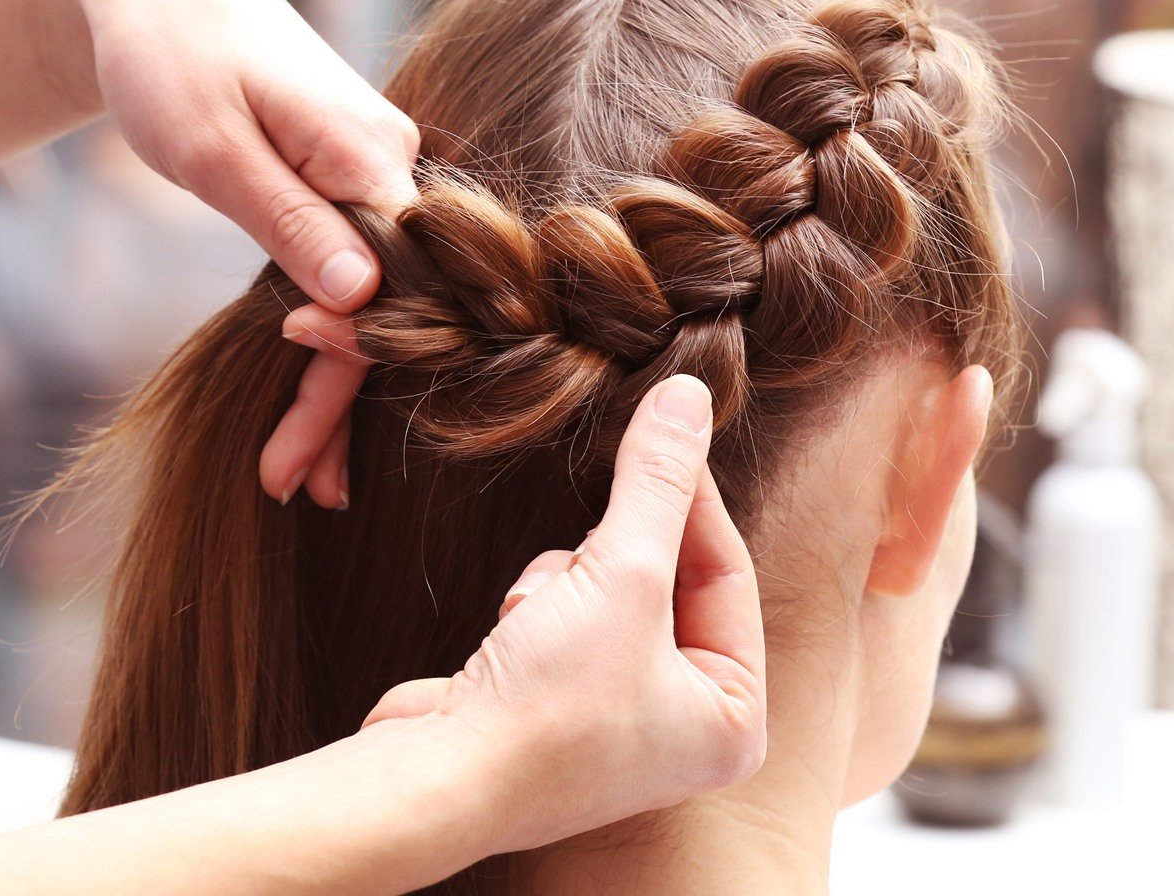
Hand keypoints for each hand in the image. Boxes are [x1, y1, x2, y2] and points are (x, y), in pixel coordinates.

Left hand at [52, 0, 414, 507]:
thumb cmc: (170, 61)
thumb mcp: (214, 148)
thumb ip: (290, 221)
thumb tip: (363, 296)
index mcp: (371, 154)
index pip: (395, 287)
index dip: (350, 369)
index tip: (295, 441)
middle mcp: (392, 163)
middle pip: (389, 304)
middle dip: (338, 404)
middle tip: (293, 490)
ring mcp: (370, 173)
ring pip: (371, 296)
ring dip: (333, 384)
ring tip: (296, 475)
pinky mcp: (344, 182)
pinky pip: (350, 269)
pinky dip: (329, 333)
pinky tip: (311, 393)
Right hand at [359, 375, 767, 853]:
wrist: (439, 777)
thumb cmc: (549, 706)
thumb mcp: (622, 575)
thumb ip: (657, 482)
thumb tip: (689, 397)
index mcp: (734, 720)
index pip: (728, 574)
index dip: (690, 499)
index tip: (662, 431)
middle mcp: (683, 729)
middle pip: (667, 584)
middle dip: (613, 556)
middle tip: (588, 547)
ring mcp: (614, 721)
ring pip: (608, 594)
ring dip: (566, 579)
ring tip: (536, 608)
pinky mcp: (552, 706)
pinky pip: (563, 619)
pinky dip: (536, 606)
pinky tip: (512, 627)